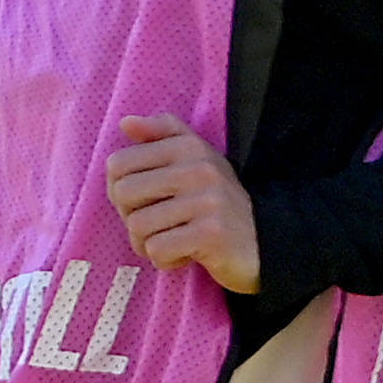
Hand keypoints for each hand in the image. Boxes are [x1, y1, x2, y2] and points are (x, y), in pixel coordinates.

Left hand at [105, 117, 258, 291]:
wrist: (265, 242)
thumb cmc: (216, 203)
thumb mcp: (195, 160)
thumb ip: (161, 135)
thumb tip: (125, 122)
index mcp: (188, 146)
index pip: (118, 164)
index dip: (119, 190)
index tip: (145, 202)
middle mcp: (199, 168)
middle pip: (123, 194)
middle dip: (131, 216)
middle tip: (158, 225)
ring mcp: (207, 201)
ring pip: (138, 225)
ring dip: (148, 243)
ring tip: (174, 241)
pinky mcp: (211, 235)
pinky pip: (157, 250)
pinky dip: (165, 260)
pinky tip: (185, 255)